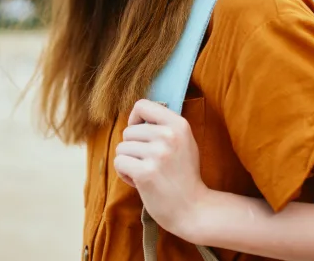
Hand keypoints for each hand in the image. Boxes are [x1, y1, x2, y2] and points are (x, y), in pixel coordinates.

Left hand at [114, 99, 209, 239]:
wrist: (193, 208)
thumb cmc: (184, 175)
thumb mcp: (184, 142)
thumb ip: (164, 126)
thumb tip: (137, 116)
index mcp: (179, 124)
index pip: (142, 105)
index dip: (135, 119)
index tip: (140, 132)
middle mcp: (168, 136)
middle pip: (128, 131)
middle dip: (133, 148)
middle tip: (149, 163)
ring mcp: (157, 154)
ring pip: (121, 148)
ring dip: (128, 162)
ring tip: (145, 173)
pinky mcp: (145, 173)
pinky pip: (119, 162)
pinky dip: (124, 173)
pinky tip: (139, 181)